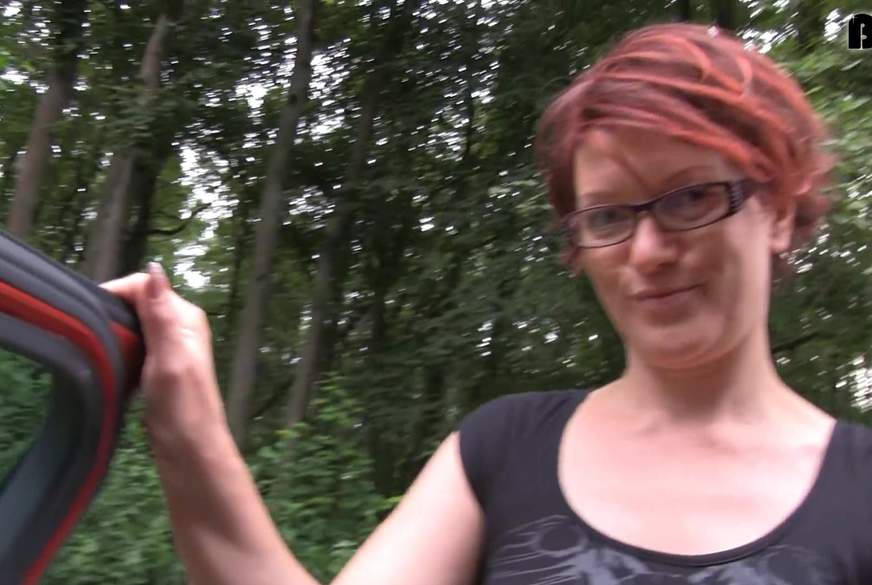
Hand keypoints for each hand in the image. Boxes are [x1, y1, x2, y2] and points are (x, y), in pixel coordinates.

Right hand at [101, 263, 229, 454]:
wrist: (190, 450)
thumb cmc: (181, 406)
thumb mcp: (169, 356)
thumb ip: (160, 315)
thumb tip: (155, 268)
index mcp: (185, 317)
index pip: (144, 286)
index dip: (114, 293)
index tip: (85, 314)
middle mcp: (180, 326)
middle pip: (137, 303)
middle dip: (112, 314)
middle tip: (86, 335)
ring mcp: (171, 347)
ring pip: (133, 326)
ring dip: (115, 334)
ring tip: (94, 350)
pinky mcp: (160, 367)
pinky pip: (134, 347)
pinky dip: (120, 352)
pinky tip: (110, 365)